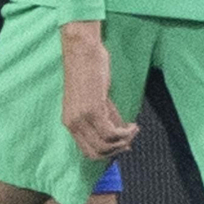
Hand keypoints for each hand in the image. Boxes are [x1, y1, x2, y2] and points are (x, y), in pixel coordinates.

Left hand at [60, 21, 138, 160]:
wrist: (82, 49)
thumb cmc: (88, 69)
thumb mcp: (95, 99)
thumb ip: (106, 118)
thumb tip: (123, 140)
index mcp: (69, 122)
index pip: (87, 151)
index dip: (107, 154)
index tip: (122, 147)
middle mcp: (73, 123)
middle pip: (97, 153)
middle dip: (116, 150)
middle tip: (130, 140)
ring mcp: (81, 118)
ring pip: (106, 145)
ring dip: (124, 141)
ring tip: (134, 129)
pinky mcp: (93, 109)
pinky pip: (112, 132)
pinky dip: (125, 133)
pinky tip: (133, 125)